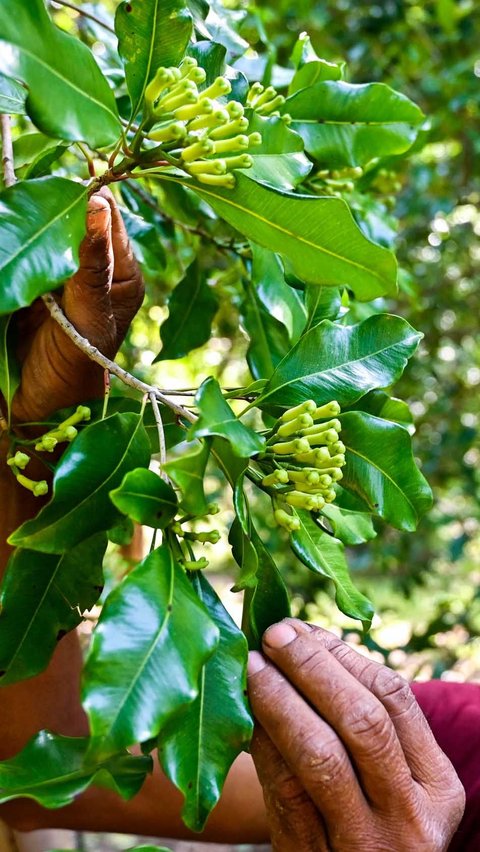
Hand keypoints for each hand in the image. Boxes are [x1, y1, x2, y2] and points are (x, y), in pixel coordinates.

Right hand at [11, 187, 143, 422]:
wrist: (38, 402)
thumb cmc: (77, 368)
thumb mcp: (89, 316)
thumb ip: (93, 264)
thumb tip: (97, 204)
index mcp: (123, 272)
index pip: (108, 214)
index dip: (86, 194)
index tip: (62, 187)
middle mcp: (95, 265)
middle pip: (72, 215)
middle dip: (50, 208)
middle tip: (29, 205)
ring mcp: (61, 270)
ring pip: (45, 228)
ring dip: (28, 223)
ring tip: (15, 220)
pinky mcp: (33, 278)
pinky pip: (24, 248)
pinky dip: (16, 241)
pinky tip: (9, 233)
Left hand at [248, 619, 464, 850]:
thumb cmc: (366, 823)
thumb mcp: (390, 784)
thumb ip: (364, 725)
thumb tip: (304, 637)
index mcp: (438, 785)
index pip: (395, 698)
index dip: (343, 655)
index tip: (304, 629)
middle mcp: (411, 816)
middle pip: (362, 720)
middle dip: (312, 667)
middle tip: (274, 634)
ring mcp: (365, 844)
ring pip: (321, 755)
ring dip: (280, 699)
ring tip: (254, 666)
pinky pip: (285, 790)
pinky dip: (262, 743)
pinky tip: (245, 714)